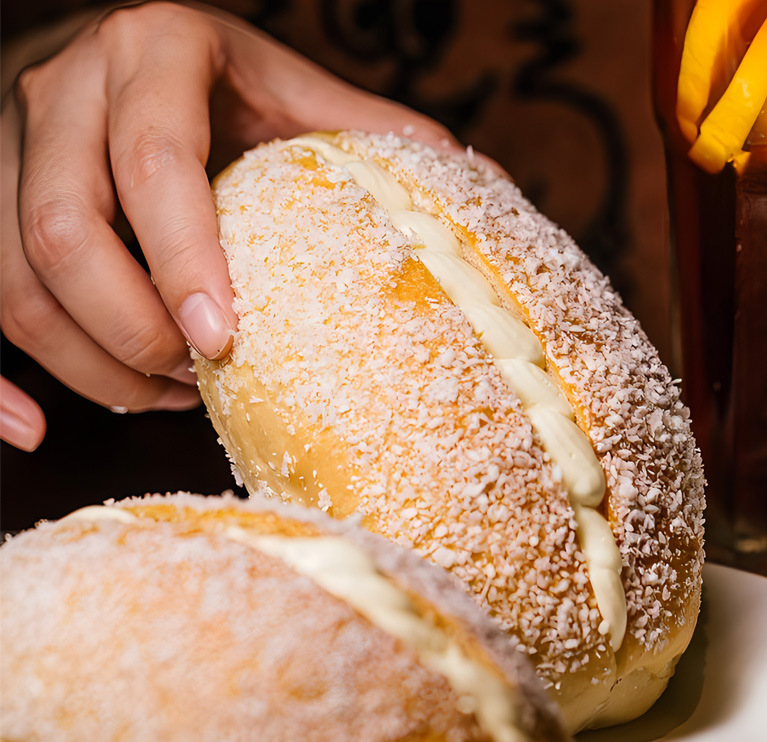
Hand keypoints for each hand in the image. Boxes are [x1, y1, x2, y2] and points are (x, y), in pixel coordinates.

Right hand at [0, 0, 459, 450]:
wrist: (146, 55)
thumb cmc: (234, 88)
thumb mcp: (301, 93)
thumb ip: (372, 133)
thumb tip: (484, 183)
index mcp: (153, 54)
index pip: (154, 164)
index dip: (182, 261)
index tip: (223, 343)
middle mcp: (64, 94)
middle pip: (61, 232)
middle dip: (131, 329)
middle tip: (203, 375)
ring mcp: (9, 149)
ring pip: (14, 280)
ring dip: (90, 363)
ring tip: (168, 393)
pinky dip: (1, 378)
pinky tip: (39, 428)